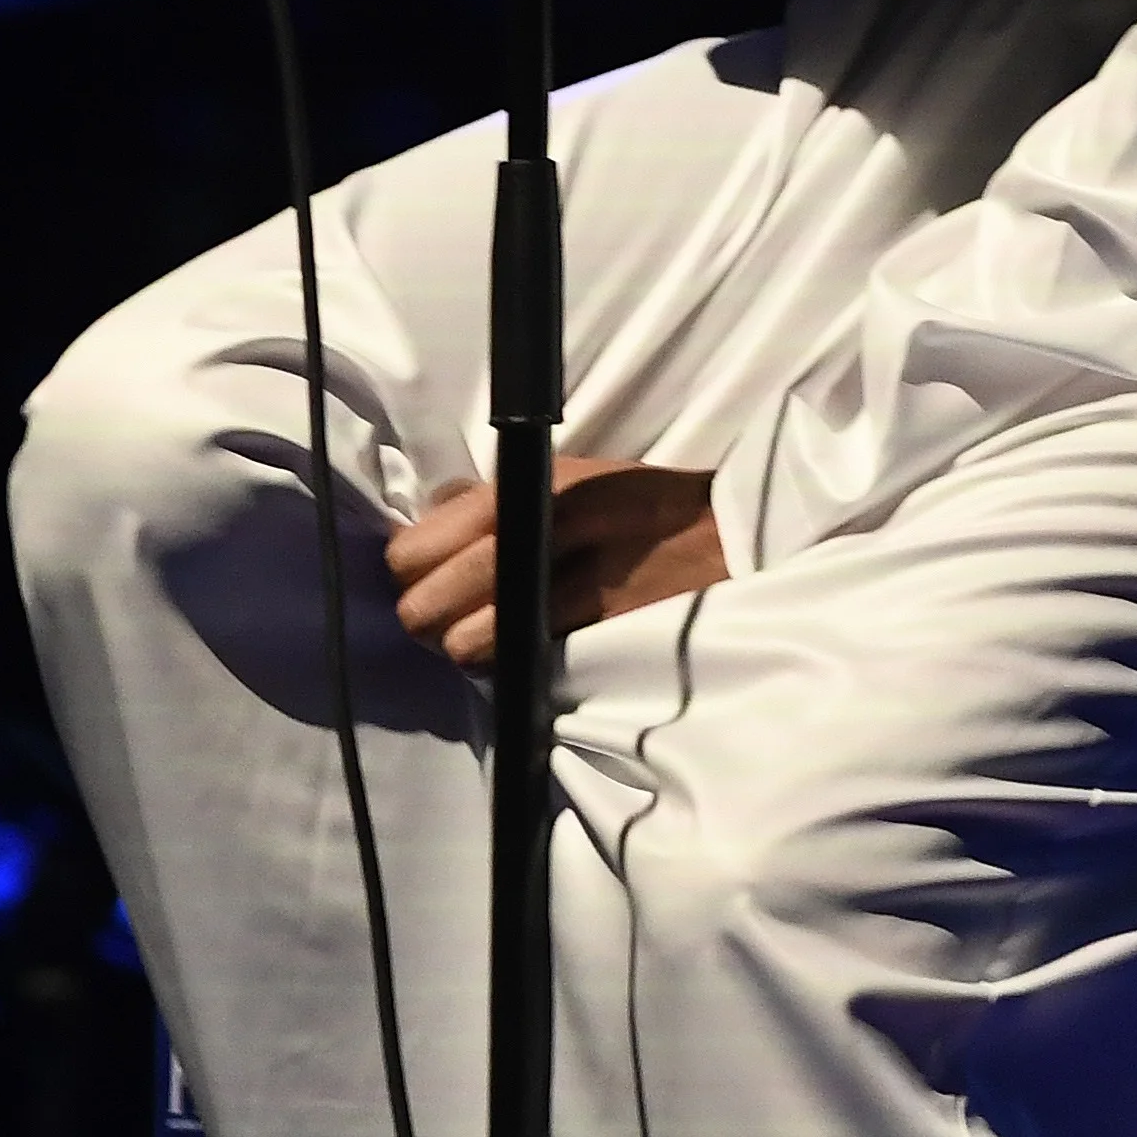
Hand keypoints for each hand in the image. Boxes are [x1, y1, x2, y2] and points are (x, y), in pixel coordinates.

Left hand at [384, 456, 725, 672]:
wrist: (728, 537)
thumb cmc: (642, 505)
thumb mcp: (570, 475)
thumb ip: (493, 498)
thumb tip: (427, 515)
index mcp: (527, 487)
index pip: (415, 549)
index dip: (409, 573)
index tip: (425, 577)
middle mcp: (537, 531)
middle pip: (426, 604)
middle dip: (428, 617)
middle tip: (451, 615)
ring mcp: (563, 586)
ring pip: (464, 644)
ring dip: (468, 647)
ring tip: (492, 635)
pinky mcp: (591, 631)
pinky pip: (515, 661)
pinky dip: (508, 662)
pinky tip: (525, 648)